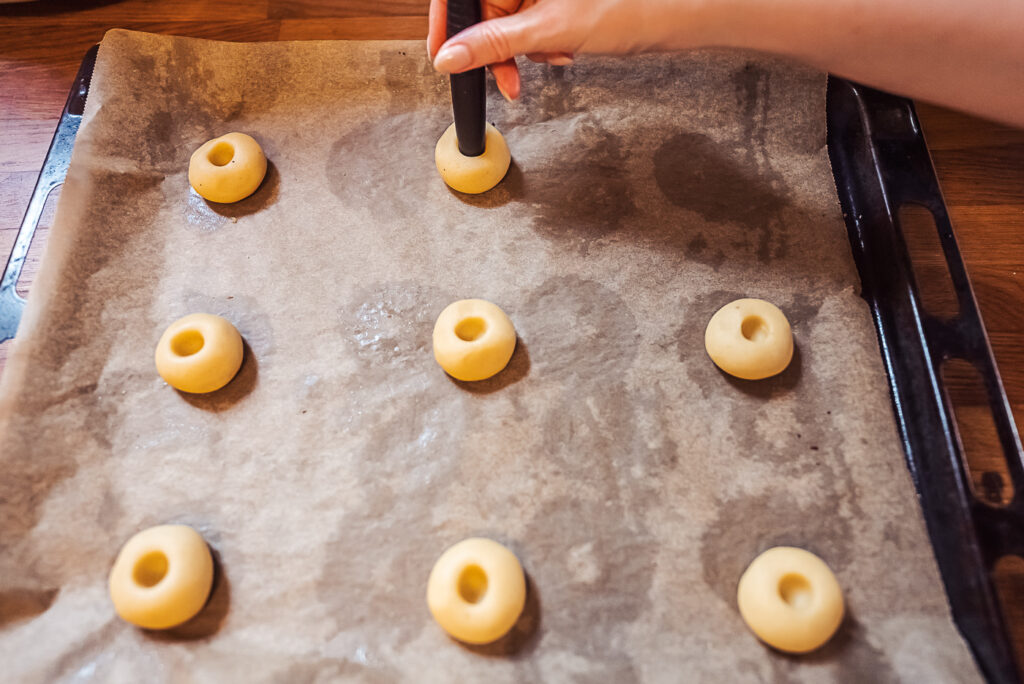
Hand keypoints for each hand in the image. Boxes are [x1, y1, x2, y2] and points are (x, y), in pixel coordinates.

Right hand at [426, 0, 707, 99]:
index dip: (446, 24)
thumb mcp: (550, 29)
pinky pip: (528, 19)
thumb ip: (493, 43)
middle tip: (507, 78)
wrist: (677, 14)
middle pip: (483, 7)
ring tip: (552, 55)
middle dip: (495, 45)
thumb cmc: (628, 7)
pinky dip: (539, 41)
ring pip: (506, 18)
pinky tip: (562, 48)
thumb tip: (449, 57)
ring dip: (520, 47)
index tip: (442, 56)